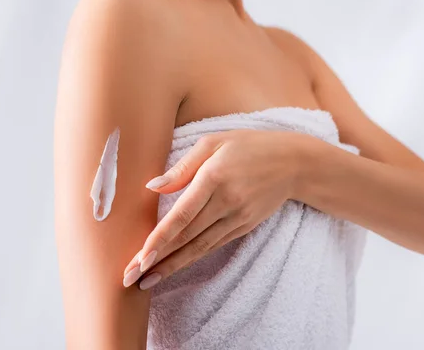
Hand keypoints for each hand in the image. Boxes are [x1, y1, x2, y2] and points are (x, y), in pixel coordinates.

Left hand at [122, 129, 305, 289]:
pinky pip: (214, 245)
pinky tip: (175, 266)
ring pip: (199, 247)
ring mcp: (237, 217)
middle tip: (129, 278)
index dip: (159, 239)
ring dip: (171, 266)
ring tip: (146, 282)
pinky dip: (192, 258)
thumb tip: (152, 187)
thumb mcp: (214, 142)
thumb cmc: (249, 146)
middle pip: (186, 237)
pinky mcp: (244, 226)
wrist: (294, 164)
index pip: (182, 215)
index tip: (140, 258)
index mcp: (214, 177)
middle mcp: (226, 202)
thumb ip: (182, 166)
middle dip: (157, 259)